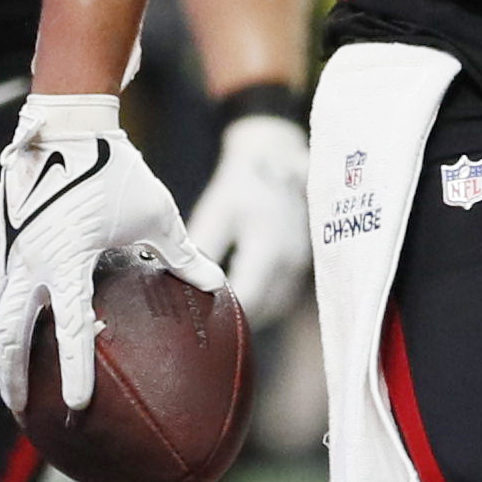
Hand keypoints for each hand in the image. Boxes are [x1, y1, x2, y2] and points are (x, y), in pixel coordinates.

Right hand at [0, 92, 210, 412]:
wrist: (69, 119)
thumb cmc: (118, 167)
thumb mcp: (159, 213)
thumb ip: (182, 255)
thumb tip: (217, 285)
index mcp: (69, 258)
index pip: (70, 330)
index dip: (74, 371)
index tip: (77, 408)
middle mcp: (29, 256)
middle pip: (9, 333)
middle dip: (13, 377)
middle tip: (22, 410)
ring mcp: (4, 242)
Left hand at [180, 112, 311, 325]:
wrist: (276, 157)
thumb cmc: (244, 182)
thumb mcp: (218, 212)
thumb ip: (203, 248)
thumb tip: (181, 280)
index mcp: (269, 248)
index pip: (248, 298)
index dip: (224, 313)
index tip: (198, 317)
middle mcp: (291, 260)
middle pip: (264, 309)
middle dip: (236, 319)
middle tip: (202, 324)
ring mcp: (300, 263)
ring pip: (275, 306)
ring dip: (251, 312)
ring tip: (218, 317)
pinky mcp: (300, 263)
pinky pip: (282, 295)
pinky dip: (262, 302)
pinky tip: (238, 300)